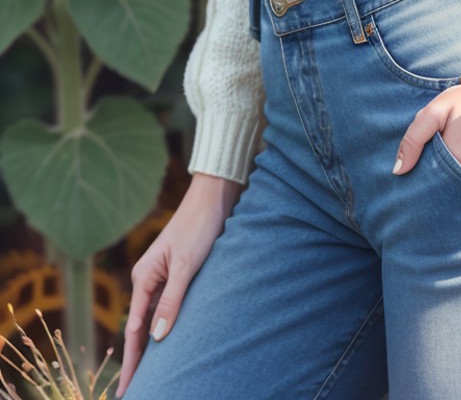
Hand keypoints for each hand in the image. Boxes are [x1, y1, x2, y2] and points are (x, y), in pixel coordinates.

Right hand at [116, 173, 242, 396]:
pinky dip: (165, 326)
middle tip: (134, 392)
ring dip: (151, 345)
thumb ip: (172, 300)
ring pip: (153, 318)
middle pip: (140, 328)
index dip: (132, 362)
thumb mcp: (185, 265)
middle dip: (137, 360)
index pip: (134, 330)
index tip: (128, 389)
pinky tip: (168, 342)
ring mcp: (162, 276)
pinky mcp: (177, 273)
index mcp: (143, 276)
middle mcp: (148, 278)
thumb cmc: (198, 227)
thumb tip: (158, 338)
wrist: (213, 198)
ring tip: (151, 375)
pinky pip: (166, 307)